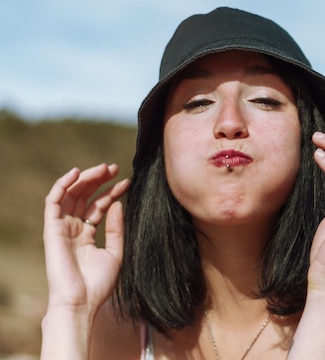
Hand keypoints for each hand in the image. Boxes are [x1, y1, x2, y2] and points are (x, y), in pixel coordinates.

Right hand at [43, 164, 128, 315]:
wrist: (81, 302)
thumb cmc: (98, 284)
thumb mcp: (115, 252)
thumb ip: (116, 228)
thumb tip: (118, 203)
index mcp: (87, 236)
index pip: (99, 206)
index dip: (112, 192)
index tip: (127, 181)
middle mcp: (73, 230)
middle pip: (84, 197)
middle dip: (98, 180)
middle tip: (113, 168)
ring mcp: (62, 229)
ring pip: (70, 195)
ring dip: (85, 179)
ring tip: (102, 168)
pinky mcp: (51, 230)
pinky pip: (53, 202)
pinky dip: (62, 185)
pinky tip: (76, 173)